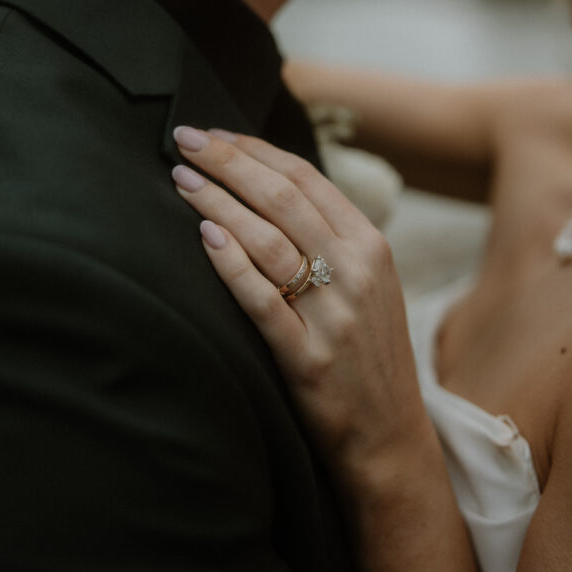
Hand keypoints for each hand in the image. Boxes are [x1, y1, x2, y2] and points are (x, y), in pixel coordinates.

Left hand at [171, 126, 427, 489]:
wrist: (391, 437)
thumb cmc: (368, 354)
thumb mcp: (369, 284)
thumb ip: (331, 237)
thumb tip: (268, 188)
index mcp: (371, 245)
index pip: (305, 177)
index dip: (255, 149)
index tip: (215, 134)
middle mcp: (357, 271)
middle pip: (281, 197)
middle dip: (227, 161)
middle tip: (184, 138)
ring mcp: (334, 314)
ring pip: (267, 239)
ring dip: (217, 202)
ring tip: (180, 179)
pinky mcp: (308, 358)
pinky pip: (260, 300)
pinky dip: (230, 263)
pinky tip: (203, 236)